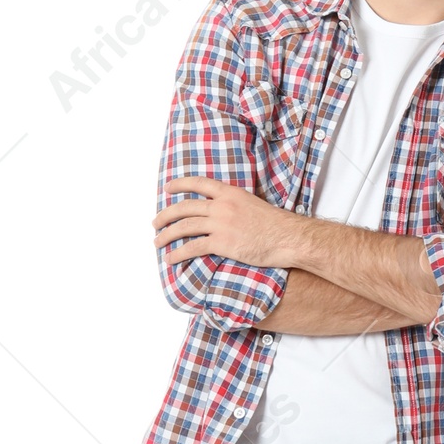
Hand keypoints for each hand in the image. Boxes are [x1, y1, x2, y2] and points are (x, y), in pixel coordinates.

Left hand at [154, 179, 301, 267]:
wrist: (288, 237)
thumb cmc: (277, 225)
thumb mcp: (253, 205)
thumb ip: (235, 206)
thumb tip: (223, 214)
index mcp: (230, 194)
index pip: (198, 184)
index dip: (180, 185)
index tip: (168, 188)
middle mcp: (222, 206)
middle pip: (184, 207)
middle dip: (165, 215)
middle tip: (156, 223)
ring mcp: (220, 224)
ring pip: (184, 227)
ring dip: (167, 235)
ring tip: (157, 242)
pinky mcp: (222, 243)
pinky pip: (193, 247)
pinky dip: (178, 253)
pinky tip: (170, 258)